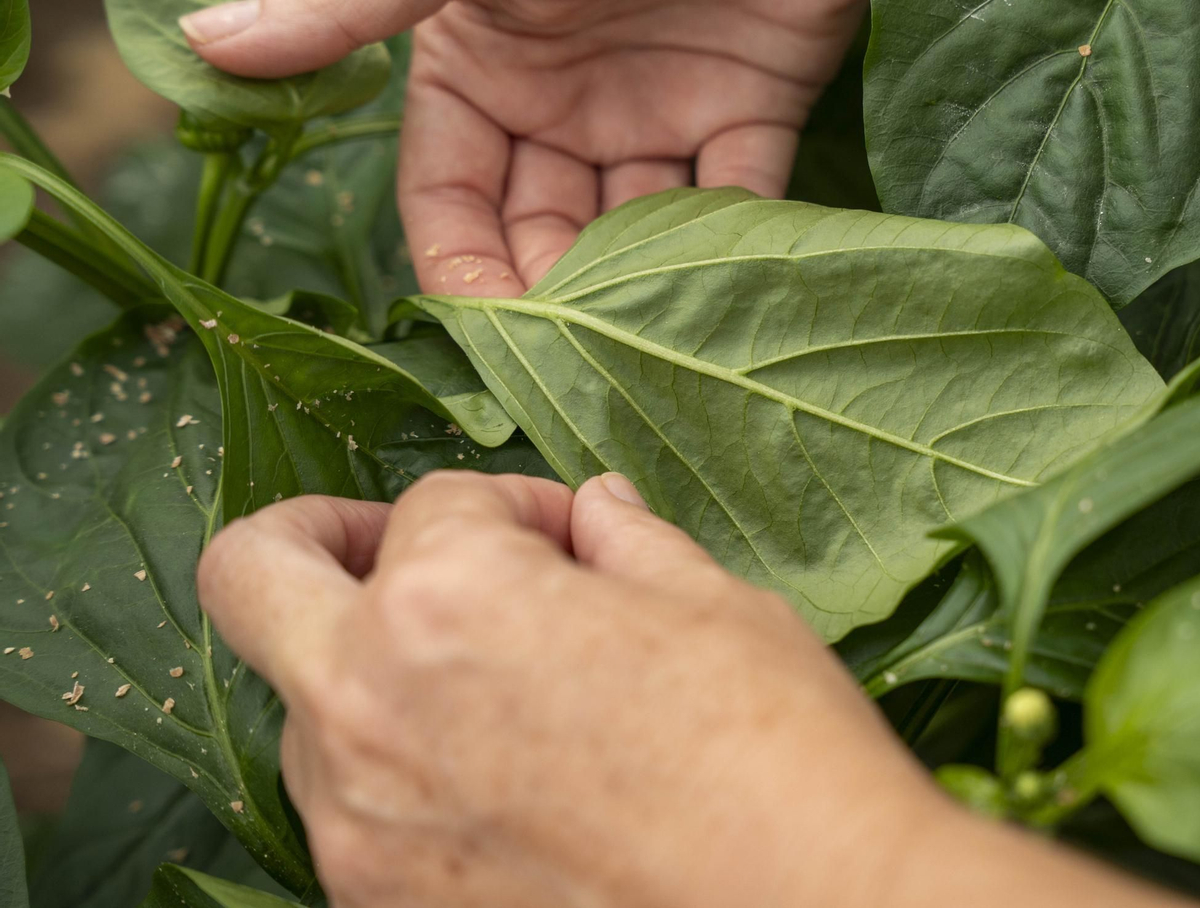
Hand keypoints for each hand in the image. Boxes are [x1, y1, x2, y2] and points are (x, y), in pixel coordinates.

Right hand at [181, 0, 880, 295]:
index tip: (486, 337)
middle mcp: (563, 104)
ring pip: (638, 234)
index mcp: (480, 69)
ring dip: (641, 287)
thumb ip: (351, 0)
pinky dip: (732, 250)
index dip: (463, 271)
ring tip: (648, 336)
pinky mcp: (750, 113)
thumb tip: (199, 44)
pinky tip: (724, 294)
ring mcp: (657, 111)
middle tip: (576, 358)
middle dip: (553, 298)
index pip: (451, 200)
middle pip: (544, 234)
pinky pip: (736, 202)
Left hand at [199, 472, 1194, 907]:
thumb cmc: (778, 753)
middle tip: (404, 551)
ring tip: (491, 682)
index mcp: (452, 594)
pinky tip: (500, 770)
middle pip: (252, 571)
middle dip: (320, 536)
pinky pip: (346, 805)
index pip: (438, 501)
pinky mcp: (381, 902)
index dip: (520, 504)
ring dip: (369, 665)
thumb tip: (596, 511)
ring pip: (298, 700)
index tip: (577, 535)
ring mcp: (358, 818)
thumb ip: (628, 541)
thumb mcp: (716, 606)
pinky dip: (395, 765)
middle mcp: (368, 700)